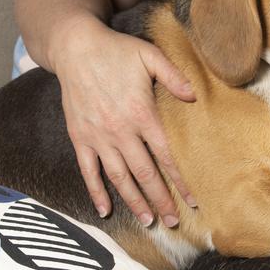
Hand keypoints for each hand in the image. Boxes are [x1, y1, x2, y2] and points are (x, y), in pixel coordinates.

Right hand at [54, 18, 196, 226]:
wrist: (76, 48)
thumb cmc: (117, 51)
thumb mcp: (150, 56)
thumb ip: (174, 76)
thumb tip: (194, 96)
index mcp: (142, 114)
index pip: (166, 155)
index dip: (180, 180)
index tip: (193, 199)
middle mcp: (120, 131)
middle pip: (145, 174)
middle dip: (161, 200)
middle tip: (173, 221)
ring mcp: (98, 137)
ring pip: (119, 178)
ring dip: (134, 201)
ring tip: (148, 220)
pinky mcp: (80, 138)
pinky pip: (88, 171)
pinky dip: (96, 192)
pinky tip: (105, 210)